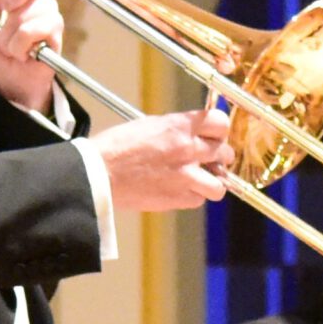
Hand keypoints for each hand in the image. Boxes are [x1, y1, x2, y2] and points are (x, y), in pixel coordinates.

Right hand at [97, 107, 233, 212]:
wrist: (97, 174)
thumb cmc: (115, 148)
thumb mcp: (148, 125)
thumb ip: (174, 129)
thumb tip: (190, 134)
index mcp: (179, 126)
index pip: (220, 123)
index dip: (219, 130)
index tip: (214, 135)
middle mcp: (188, 149)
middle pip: (225, 152)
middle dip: (218, 156)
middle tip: (207, 160)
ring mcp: (186, 176)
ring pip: (221, 183)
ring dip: (212, 181)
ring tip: (201, 181)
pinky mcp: (177, 198)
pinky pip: (200, 200)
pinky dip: (193, 197)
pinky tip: (180, 191)